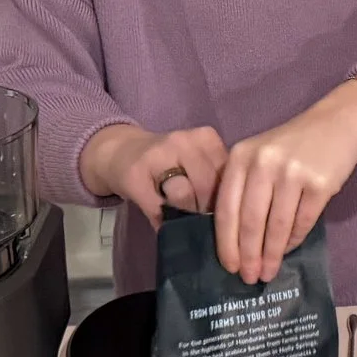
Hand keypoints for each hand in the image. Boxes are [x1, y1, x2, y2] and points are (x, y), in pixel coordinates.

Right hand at [78, 124, 225, 228]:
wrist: (121, 153)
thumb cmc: (168, 164)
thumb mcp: (197, 163)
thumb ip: (216, 180)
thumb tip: (234, 215)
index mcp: (205, 138)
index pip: (228, 174)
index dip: (226, 198)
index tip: (218, 209)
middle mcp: (183, 140)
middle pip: (207, 186)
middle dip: (205, 208)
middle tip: (198, 217)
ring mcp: (157, 155)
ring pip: (184, 195)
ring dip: (184, 212)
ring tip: (179, 212)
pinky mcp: (136, 174)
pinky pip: (158, 207)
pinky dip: (163, 219)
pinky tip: (162, 215)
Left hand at [215, 78, 356, 282]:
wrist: (339, 123)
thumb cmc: (294, 145)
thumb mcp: (260, 156)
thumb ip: (244, 188)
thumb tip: (235, 241)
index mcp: (242, 156)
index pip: (227, 208)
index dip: (226, 242)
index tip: (229, 267)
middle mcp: (264, 162)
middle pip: (250, 220)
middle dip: (248, 255)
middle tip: (249, 278)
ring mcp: (293, 172)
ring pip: (276, 225)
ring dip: (271, 254)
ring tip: (268, 273)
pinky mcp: (320, 183)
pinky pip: (302, 221)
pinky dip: (293, 240)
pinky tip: (288, 250)